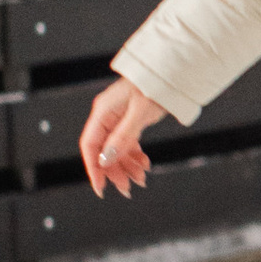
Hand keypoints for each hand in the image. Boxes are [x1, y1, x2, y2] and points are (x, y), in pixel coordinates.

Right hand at [80, 77, 173, 196]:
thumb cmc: (155, 86)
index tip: (101, 188)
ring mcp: (117, 119)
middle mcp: (107, 116)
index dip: (93, 168)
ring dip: (126, 166)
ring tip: (141, 179)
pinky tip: (144, 165)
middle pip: (103, 151)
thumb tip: (106, 159)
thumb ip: (122, 137)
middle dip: (114, 171)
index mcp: (103, 112)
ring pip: (116, 150)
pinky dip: (134, 156)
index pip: (90, 145)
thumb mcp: (140, 113)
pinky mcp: (129, 121)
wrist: (171, 72)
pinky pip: (127, 144)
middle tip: (128, 189)